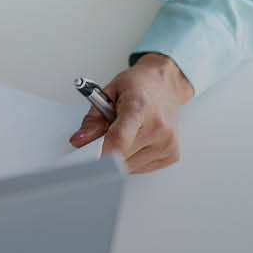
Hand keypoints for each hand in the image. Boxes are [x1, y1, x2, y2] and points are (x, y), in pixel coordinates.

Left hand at [69, 53, 194, 173]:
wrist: (164, 84)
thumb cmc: (138, 85)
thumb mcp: (108, 92)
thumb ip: (93, 118)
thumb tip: (80, 140)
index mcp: (140, 107)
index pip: (119, 139)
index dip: (100, 151)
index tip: (87, 154)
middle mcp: (158, 127)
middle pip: (122, 156)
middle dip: (106, 151)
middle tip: (102, 136)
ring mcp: (167, 143)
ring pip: (130, 166)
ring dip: (119, 156)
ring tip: (124, 133)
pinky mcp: (172, 155)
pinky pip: (141, 168)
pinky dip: (132, 158)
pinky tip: (136, 140)